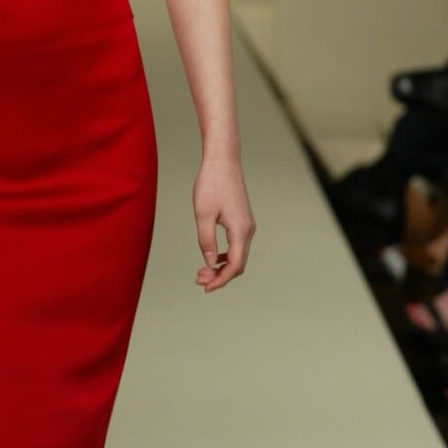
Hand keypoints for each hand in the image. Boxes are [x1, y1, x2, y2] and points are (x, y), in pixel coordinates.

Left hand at [193, 151, 254, 291]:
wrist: (223, 160)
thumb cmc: (211, 184)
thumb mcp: (202, 214)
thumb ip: (205, 240)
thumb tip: (208, 262)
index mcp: (240, 230)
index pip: (234, 265)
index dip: (220, 280)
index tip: (205, 288)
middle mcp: (248, 229)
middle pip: (238, 263)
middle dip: (220, 275)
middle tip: (199, 280)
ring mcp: (247, 224)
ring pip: (238, 255)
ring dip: (222, 266)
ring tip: (202, 271)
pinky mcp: (242, 219)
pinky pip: (237, 245)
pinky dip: (225, 255)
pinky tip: (211, 257)